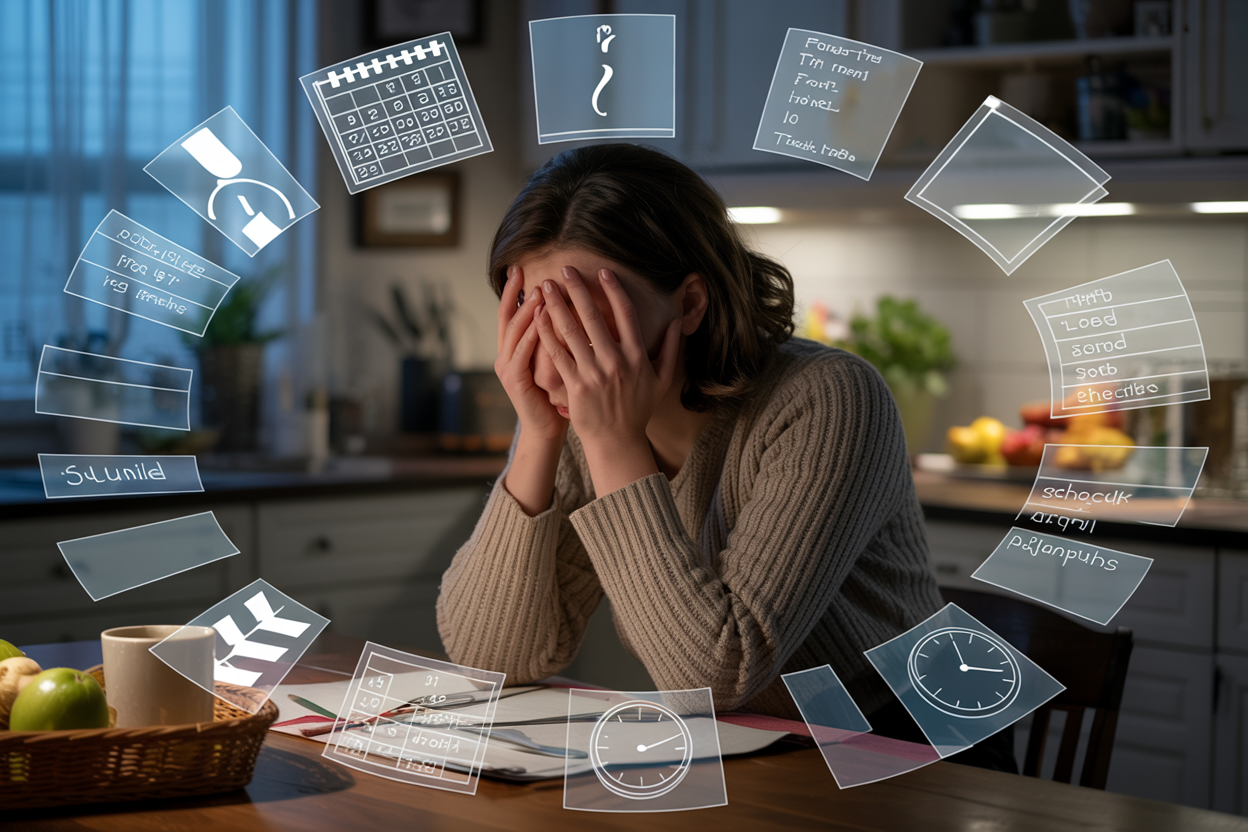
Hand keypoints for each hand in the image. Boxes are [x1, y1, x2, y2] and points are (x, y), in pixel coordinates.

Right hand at [494, 265, 566, 442]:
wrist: (548, 429)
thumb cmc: (556, 394)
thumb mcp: (556, 358)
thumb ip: (557, 335)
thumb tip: (571, 306)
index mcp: (514, 348)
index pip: (511, 313)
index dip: (514, 291)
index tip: (520, 268)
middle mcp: (505, 354)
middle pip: (507, 316)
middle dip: (515, 293)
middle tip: (523, 272)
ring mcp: (507, 368)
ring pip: (514, 332)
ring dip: (526, 310)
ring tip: (538, 290)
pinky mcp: (515, 382)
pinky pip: (521, 354)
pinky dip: (531, 336)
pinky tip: (540, 321)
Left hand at [533, 266, 680, 482]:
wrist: (616, 440)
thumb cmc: (638, 409)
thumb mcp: (662, 380)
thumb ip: (670, 349)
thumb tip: (678, 321)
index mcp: (637, 356)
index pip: (626, 314)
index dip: (614, 290)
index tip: (603, 271)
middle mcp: (616, 361)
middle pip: (594, 317)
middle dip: (577, 289)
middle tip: (564, 269)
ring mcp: (594, 373)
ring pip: (572, 332)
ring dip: (557, 305)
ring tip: (544, 287)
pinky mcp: (575, 385)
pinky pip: (558, 354)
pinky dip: (547, 333)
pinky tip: (538, 317)